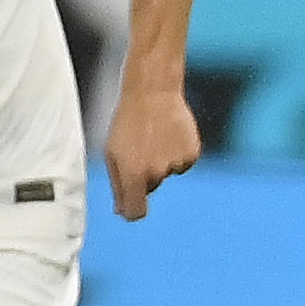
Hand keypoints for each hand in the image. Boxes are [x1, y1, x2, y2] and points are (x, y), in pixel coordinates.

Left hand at [105, 85, 201, 217]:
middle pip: (151, 188)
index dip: (132, 212)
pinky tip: (169, 136)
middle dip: (144, 175)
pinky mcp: (192, 154)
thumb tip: (122, 211)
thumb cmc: (127, 123)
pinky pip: (183, 164)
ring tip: (154, 138)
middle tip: (138, 149)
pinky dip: (177, 154)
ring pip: (167, 174)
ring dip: (161, 162)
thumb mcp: (112, 153)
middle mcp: (157, 172)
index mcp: (133, 174)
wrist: (153, 93)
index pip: (136, 211)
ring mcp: (177, 163)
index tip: (129, 208)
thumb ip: (118, 186)